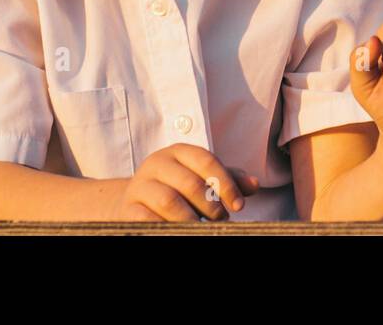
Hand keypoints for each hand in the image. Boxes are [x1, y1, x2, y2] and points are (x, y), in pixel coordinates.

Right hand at [106, 143, 260, 221]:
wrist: (136, 200)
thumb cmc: (178, 187)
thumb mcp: (201, 178)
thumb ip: (226, 179)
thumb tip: (254, 184)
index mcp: (178, 151)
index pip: (205, 160)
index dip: (225, 183)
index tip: (238, 205)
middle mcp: (157, 163)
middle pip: (188, 182)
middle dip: (210, 205)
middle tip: (221, 219)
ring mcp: (140, 185)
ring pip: (168, 201)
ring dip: (190, 218)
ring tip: (201, 228)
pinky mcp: (128, 208)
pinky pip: (147, 219)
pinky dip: (166, 226)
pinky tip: (178, 231)